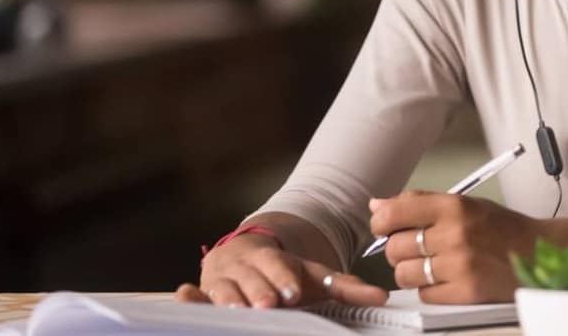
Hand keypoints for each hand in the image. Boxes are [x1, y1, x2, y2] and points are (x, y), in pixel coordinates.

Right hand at [175, 232, 387, 308]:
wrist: (246, 255)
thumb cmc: (282, 273)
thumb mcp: (312, 277)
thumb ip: (345, 288)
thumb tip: (382, 297)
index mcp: (272, 258)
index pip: (278, 266)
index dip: (282, 278)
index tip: (292, 293)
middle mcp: (245, 265)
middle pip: (251, 278)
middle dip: (258, 292)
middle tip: (268, 306)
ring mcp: (221, 278)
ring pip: (223, 289)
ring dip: (228, 299)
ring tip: (237, 313)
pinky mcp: (203, 291)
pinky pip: (195, 295)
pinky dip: (190, 298)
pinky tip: (186, 296)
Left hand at [368, 190, 542, 303]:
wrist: (539, 251)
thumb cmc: (502, 228)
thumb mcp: (465, 203)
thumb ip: (420, 202)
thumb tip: (378, 204)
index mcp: (453, 206)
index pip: (394, 213)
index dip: (381, 223)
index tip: (384, 227)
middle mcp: (455, 233)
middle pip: (395, 248)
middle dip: (399, 250)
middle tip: (417, 249)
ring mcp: (459, 264)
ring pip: (405, 274)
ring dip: (412, 272)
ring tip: (432, 265)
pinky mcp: (465, 291)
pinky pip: (425, 294)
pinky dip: (431, 289)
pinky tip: (448, 279)